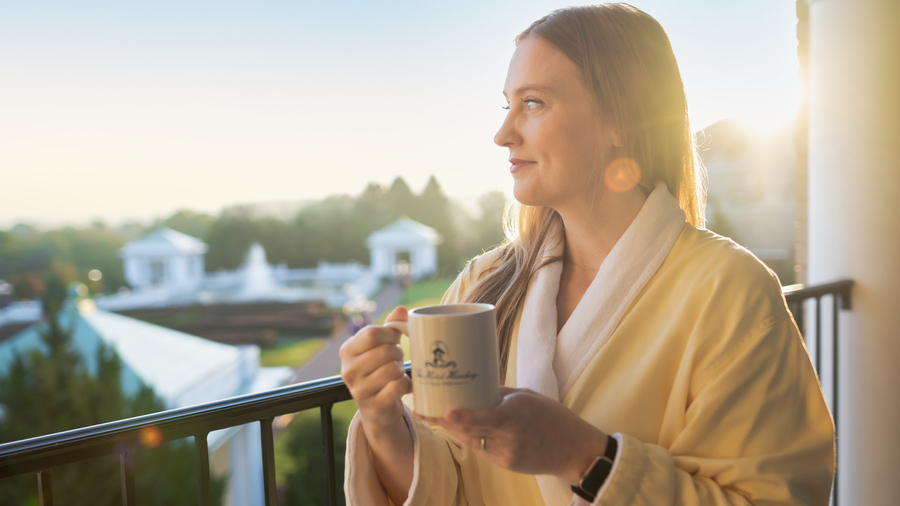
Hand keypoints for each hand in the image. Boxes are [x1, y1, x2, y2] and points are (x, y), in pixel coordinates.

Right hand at [340, 307, 414, 503]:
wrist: (377, 410)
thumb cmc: (379, 372)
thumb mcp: (379, 348)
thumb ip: (390, 327)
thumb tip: (402, 309)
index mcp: (347, 351)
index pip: (372, 333)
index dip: (390, 334)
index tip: (395, 340)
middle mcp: (348, 370)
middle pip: (385, 351)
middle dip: (398, 353)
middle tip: (398, 359)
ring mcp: (359, 389)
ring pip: (392, 369)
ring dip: (401, 370)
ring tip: (397, 373)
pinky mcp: (373, 405)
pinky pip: (398, 386)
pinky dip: (407, 384)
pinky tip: (404, 385)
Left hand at [412, 386, 607, 484]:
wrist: (574, 451)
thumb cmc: (553, 417)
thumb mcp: (528, 396)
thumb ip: (500, 395)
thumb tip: (475, 389)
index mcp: (518, 414)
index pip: (488, 418)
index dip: (464, 417)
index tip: (445, 411)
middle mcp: (511, 436)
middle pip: (471, 430)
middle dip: (444, 420)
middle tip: (422, 408)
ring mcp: (507, 453)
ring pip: (472, 440)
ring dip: (452, 428)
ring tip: (431, 415)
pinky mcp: (506, 465)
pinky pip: (481, 449)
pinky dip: (469, 437)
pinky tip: (456, 427)